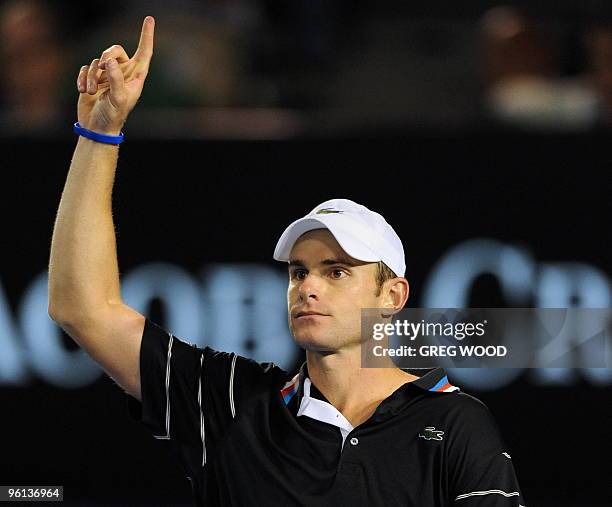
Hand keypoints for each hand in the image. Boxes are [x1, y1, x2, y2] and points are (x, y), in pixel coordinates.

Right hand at [76, 16, 154, 134]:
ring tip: (91, 92)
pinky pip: (85, 67)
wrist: (97, 128)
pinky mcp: (93, 78)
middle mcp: (123, 73)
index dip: (147, 36)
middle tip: (103, 67)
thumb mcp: (118, 99)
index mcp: (136, 77)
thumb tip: (109, 61)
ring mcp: (107, 75)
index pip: (144, 52)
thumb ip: (116, 79)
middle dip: (107, 55)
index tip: (149, 19)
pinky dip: (82, 78)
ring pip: (98, 60)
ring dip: (92, 75)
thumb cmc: (113, 116)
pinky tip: (83, 91)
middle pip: (115, 50)